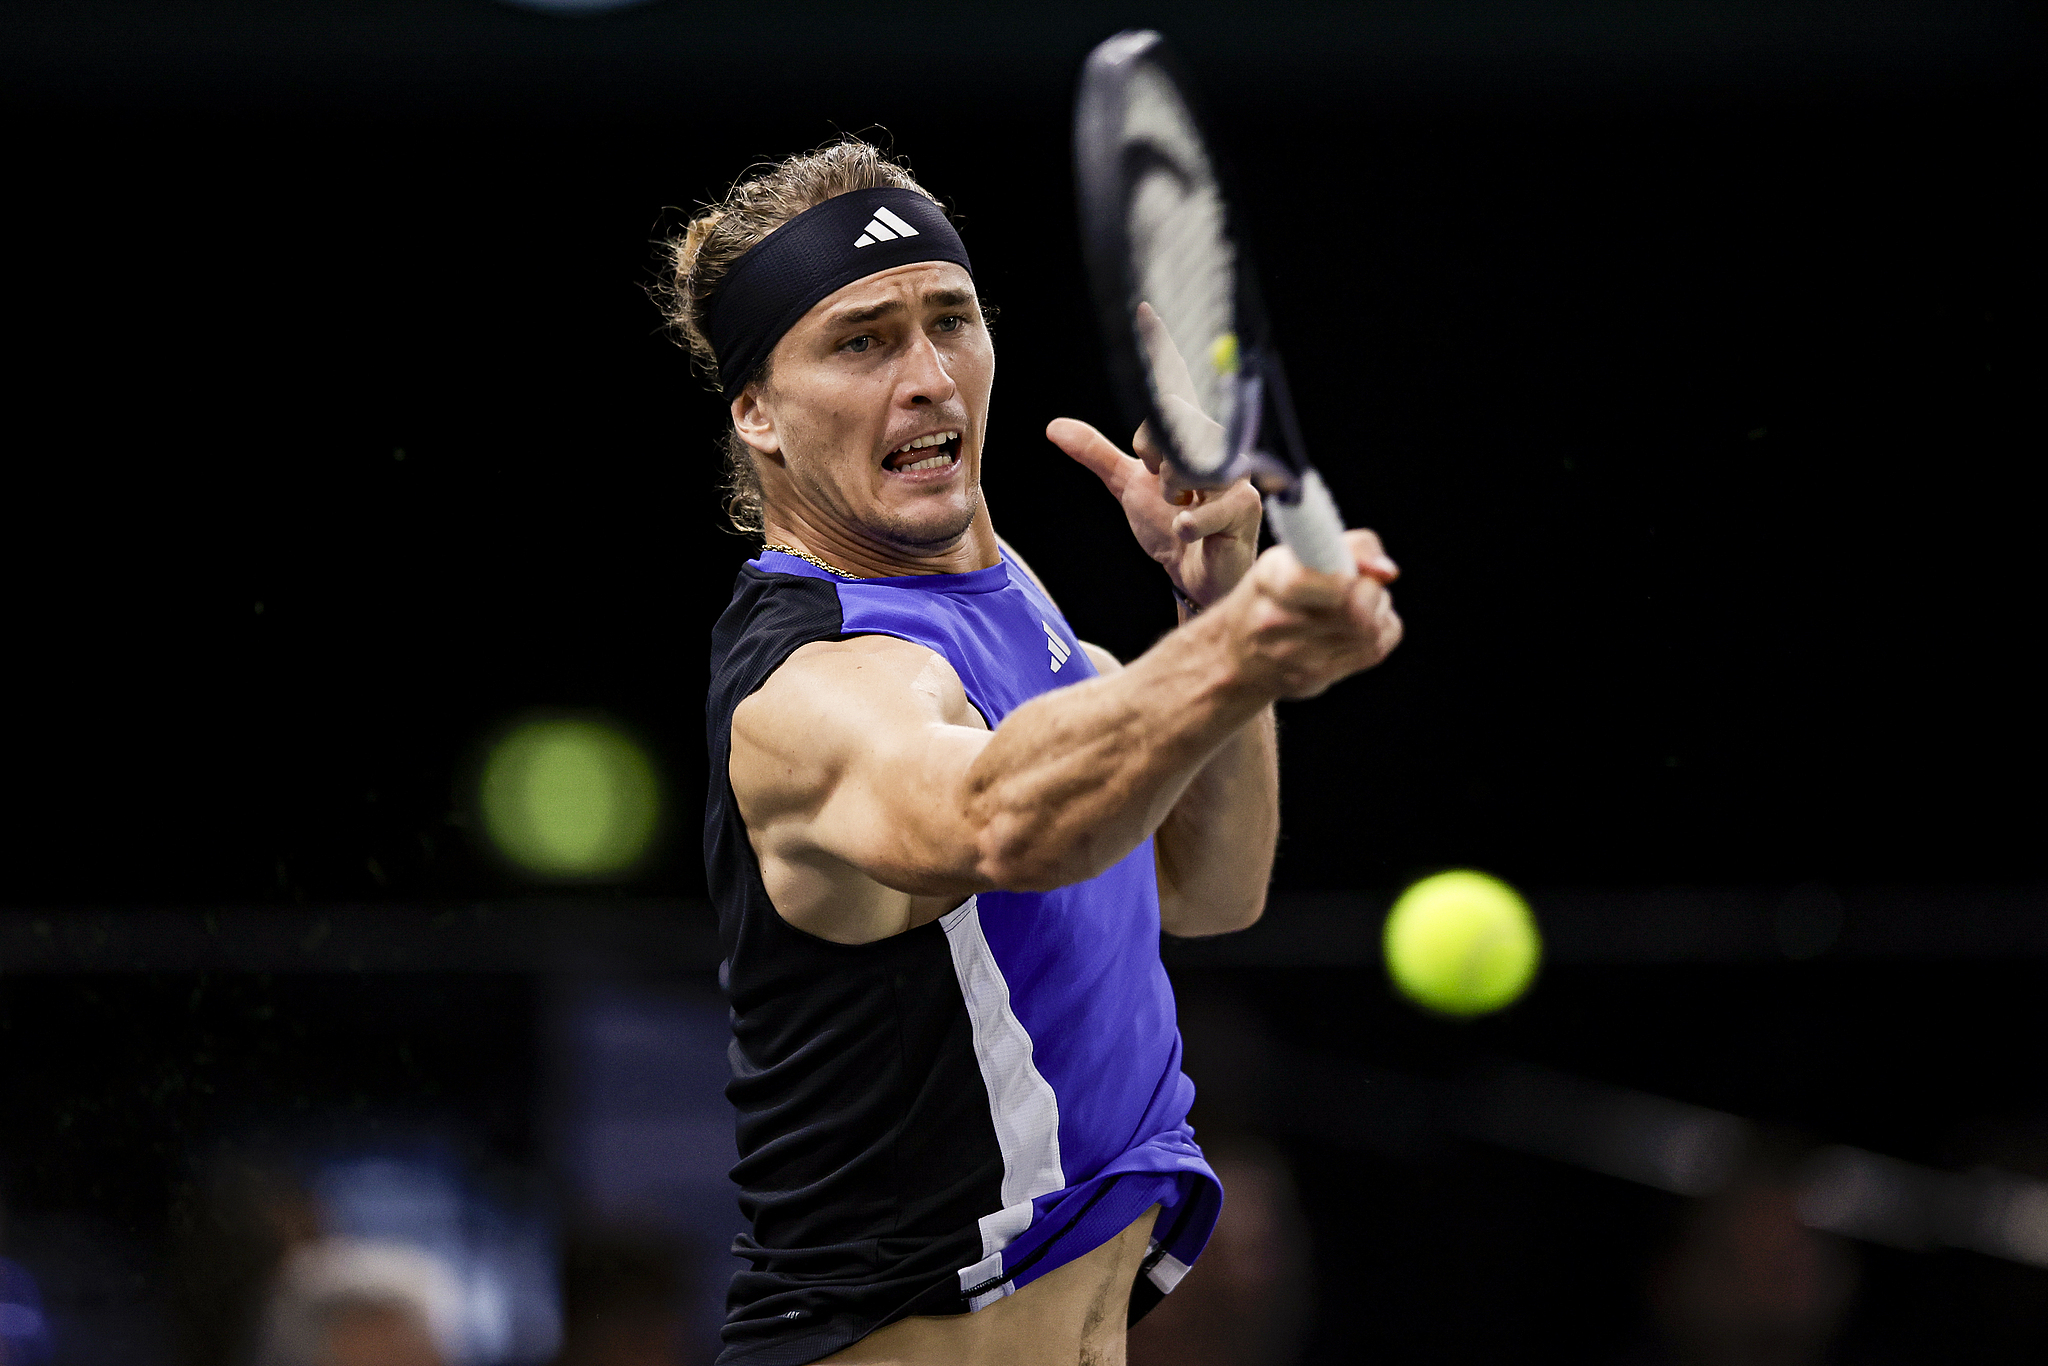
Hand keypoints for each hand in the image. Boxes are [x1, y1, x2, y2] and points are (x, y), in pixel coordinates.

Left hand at [1046, 416, 1262, 608]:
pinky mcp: (1246, 509)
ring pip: (1191, 467)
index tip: (1151, 468)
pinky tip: (1187, 532)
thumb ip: (1096, 453)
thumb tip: (1054, 426)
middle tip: (1171, 496)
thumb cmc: (1168, 525)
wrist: (1193, 575)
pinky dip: (1188, 524)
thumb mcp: (1128, 485)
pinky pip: (1206, 510)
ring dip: (1173, 495)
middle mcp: (1222, 450)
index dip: (1149, 442)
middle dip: (1162, 469)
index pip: (1171, 408)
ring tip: (1183, 514)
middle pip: (1184, 431)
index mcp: (1196, 437)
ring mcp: (1236, 478)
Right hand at [1222, 530, 1402, 699]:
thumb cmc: (1272, 596)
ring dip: (1378, 610)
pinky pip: (1375, 649)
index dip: (1351, 575)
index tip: (1360, 570)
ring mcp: (1296, 656)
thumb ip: (1344, 549)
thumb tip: (1388, 572)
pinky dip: (1379, 632)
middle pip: (1356, 609)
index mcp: (1270, 579)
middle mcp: (1277, 620)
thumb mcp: (1290, 558)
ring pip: (1372, 629)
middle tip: (1365, 584)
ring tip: (1357, 604)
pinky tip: (1356, 627)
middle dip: (1372, 591)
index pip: (1316, 580)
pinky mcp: (1316, 678)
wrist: (1235, 655)